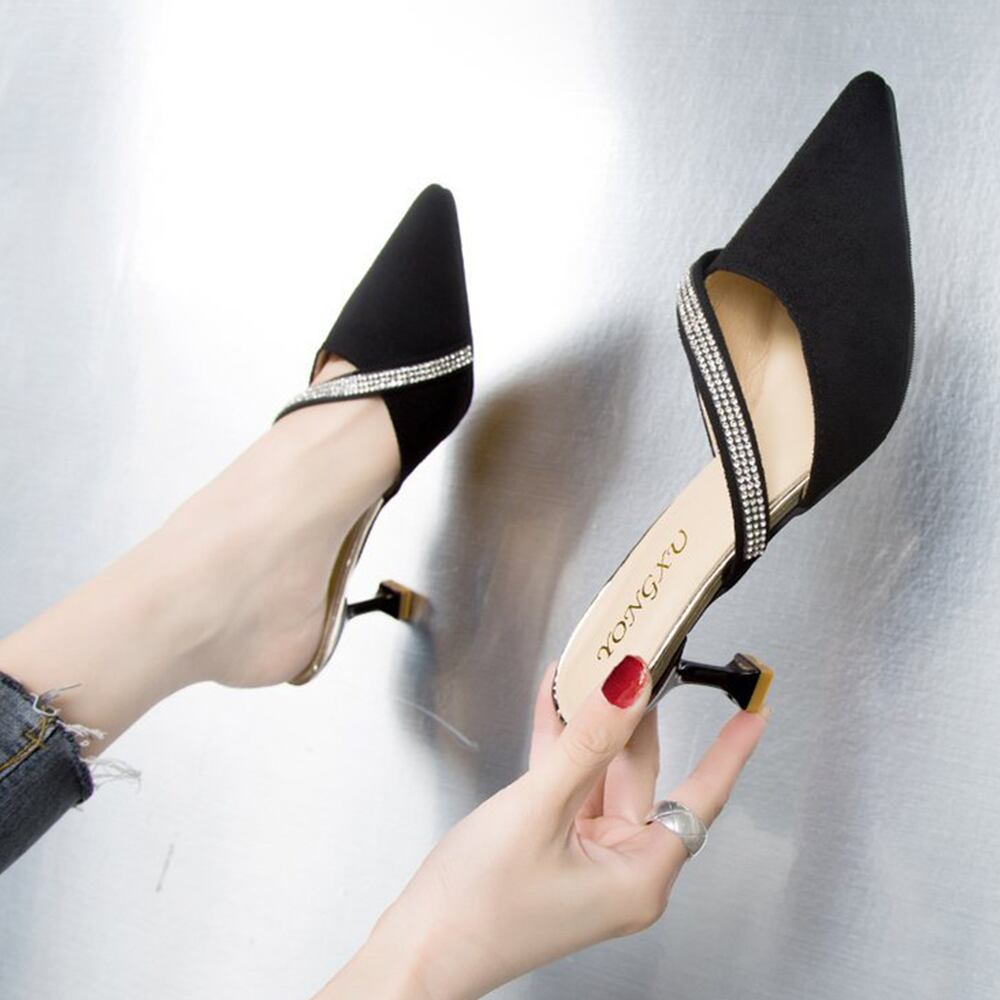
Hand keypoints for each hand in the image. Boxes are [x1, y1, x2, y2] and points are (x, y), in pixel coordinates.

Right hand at [320, 655, 769, 999]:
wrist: (418, 952)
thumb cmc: (476, 911)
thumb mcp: (539, 810)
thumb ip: (587, 743)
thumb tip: (628, 689)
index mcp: (637, 876)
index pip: (700, 798)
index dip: (728, 751)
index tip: (751, 713)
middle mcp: (620, 868)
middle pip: (641, 775)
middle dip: (633, 716)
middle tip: (638, 661)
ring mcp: (586, 857)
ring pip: (603, 773)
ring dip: (591, 725)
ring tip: (589, 670)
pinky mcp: (554, 846)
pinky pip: (571, 784)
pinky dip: (563, 746)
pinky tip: (556, 704)